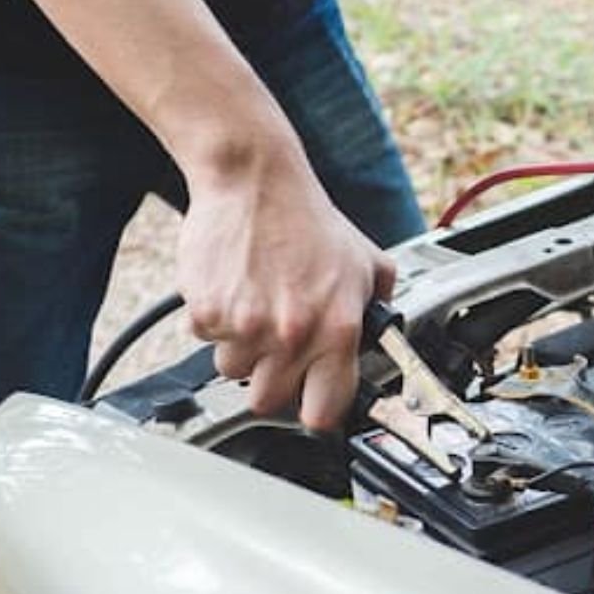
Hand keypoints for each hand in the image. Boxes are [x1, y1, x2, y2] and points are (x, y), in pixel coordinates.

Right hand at [176, 144, 393, 430]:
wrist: (256, 182)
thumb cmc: (309, 221)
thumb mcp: (366, 263)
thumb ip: (379, 307)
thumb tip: (387, 340)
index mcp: (338, 330)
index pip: (324, 411)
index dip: (317, 410)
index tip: (313, 402)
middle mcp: (292, 335)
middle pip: (269, 401)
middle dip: (273, 380)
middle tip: (279, 348)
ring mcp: (246, 327)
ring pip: (234, 373)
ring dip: (244, 350)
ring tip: (258, 308)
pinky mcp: (207, 312)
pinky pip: (207, 341)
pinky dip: (217, 322)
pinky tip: (236, 290)